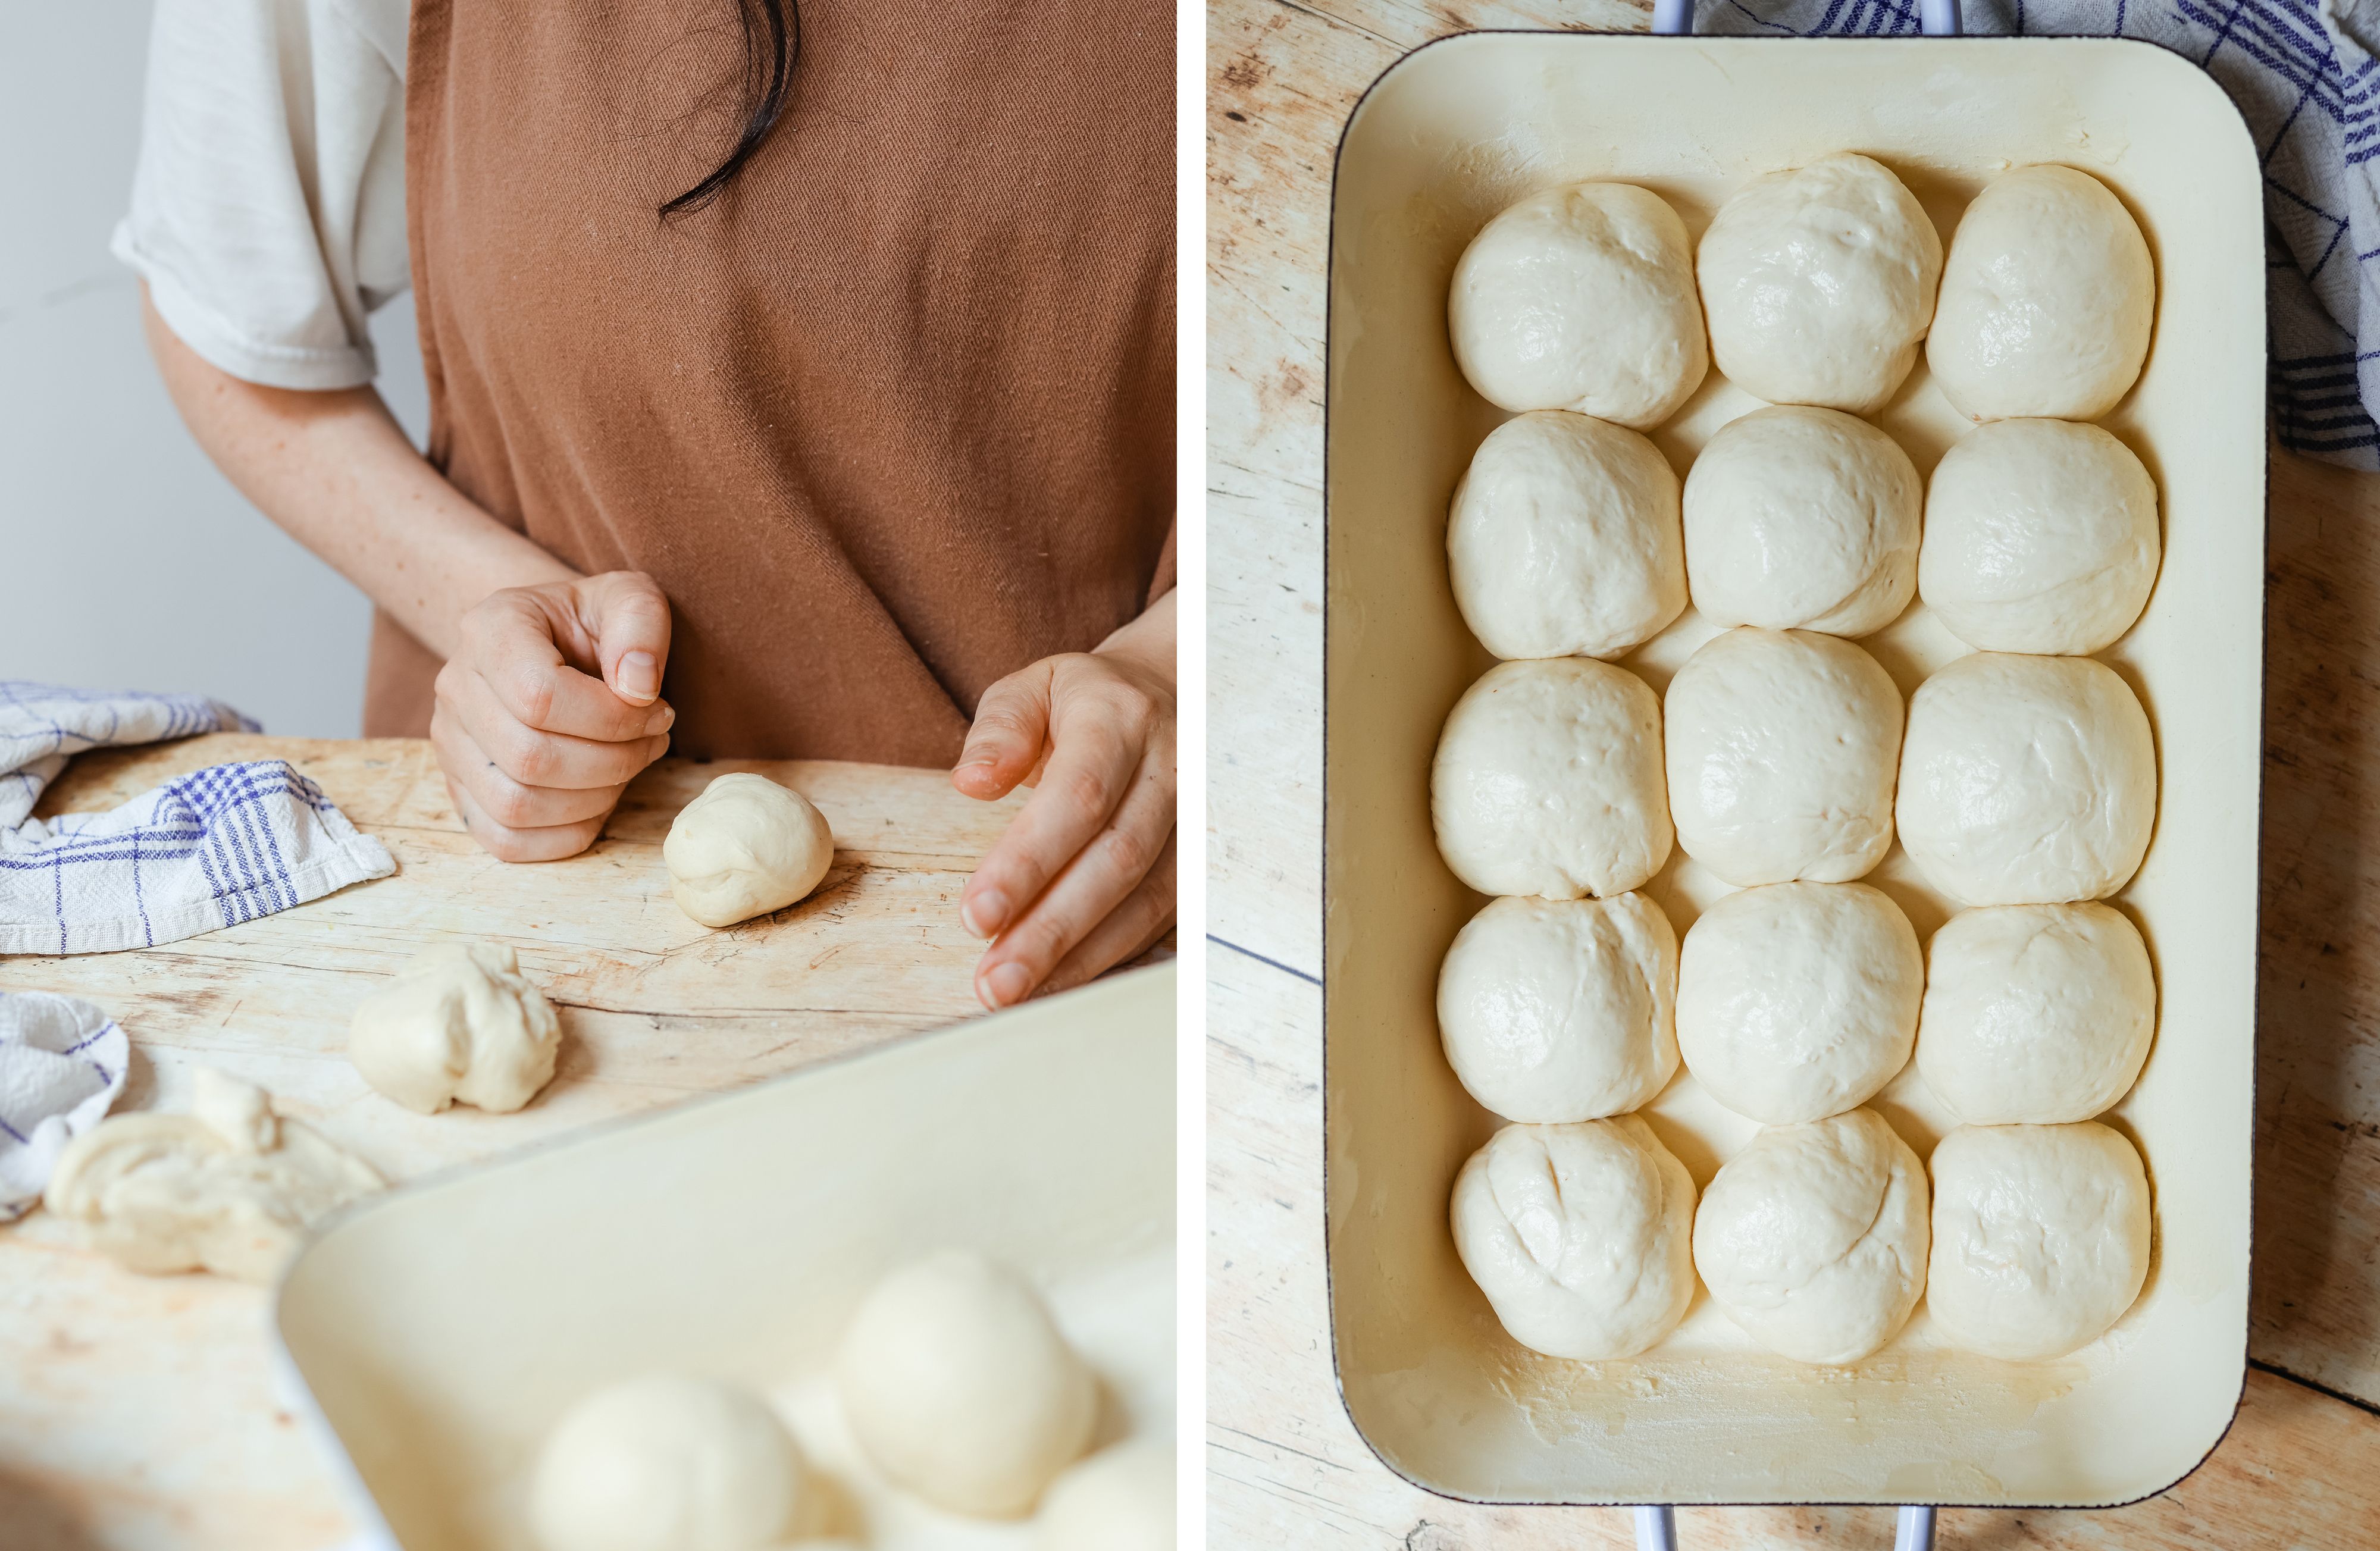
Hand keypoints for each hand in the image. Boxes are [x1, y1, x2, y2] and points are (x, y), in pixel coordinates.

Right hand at [431, 571, 676, 860]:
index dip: (613, 719)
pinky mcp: (460, 787)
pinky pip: (504, 839)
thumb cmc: (594, 623)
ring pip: (515, 806)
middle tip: (654, 740)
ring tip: (629, 765)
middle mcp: (455, 687)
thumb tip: (638, 689)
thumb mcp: (629, 599)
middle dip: (614, 762)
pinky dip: (563, 835)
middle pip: (529, 758)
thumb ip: (641, 625)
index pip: (539, 697)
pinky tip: (599, 800)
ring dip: (593, 800)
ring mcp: (450, 742)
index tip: (658, 710)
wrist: (555, 641)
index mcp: (490, 629)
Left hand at [953, 594, 1176, 1008]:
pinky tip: (1062, 985)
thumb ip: (999, 729)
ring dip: (1080, 957)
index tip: (976, 914)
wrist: (1169, 697)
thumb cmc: (1084, 704)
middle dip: (1052, 929)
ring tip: (1016, 993)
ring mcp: (1194, 822)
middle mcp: (1172, 772)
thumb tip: (972, 781)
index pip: (1080, 796)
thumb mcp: (1033, 689)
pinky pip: (1161, 921)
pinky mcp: (1198, 863)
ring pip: (1146, 900)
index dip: (1029, 861)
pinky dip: (1111, 959)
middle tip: (995, 982)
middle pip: (1117, 860)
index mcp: (1122, 720)